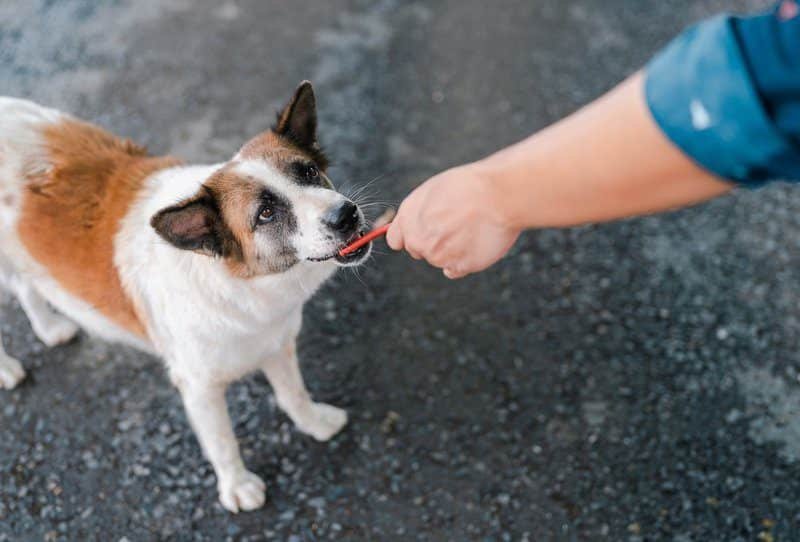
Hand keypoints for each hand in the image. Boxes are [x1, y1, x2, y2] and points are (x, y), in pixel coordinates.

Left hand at [386, 164, 520, 278]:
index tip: (422, 231)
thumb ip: (415, 213)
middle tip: (454, 223)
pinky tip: (474, 242)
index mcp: (408, 218)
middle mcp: (419, 240)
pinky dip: (463, 260)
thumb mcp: (432, 190)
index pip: (396, 239)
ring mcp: (439, 256)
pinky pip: (455, 270)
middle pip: (418, 251)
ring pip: (438, 260)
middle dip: (431, 241)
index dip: (410, 234)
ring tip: (469, 228)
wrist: (498, 194)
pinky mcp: (460, 267)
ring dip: (450, 250)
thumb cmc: (468, 187)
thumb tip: (405, 232)